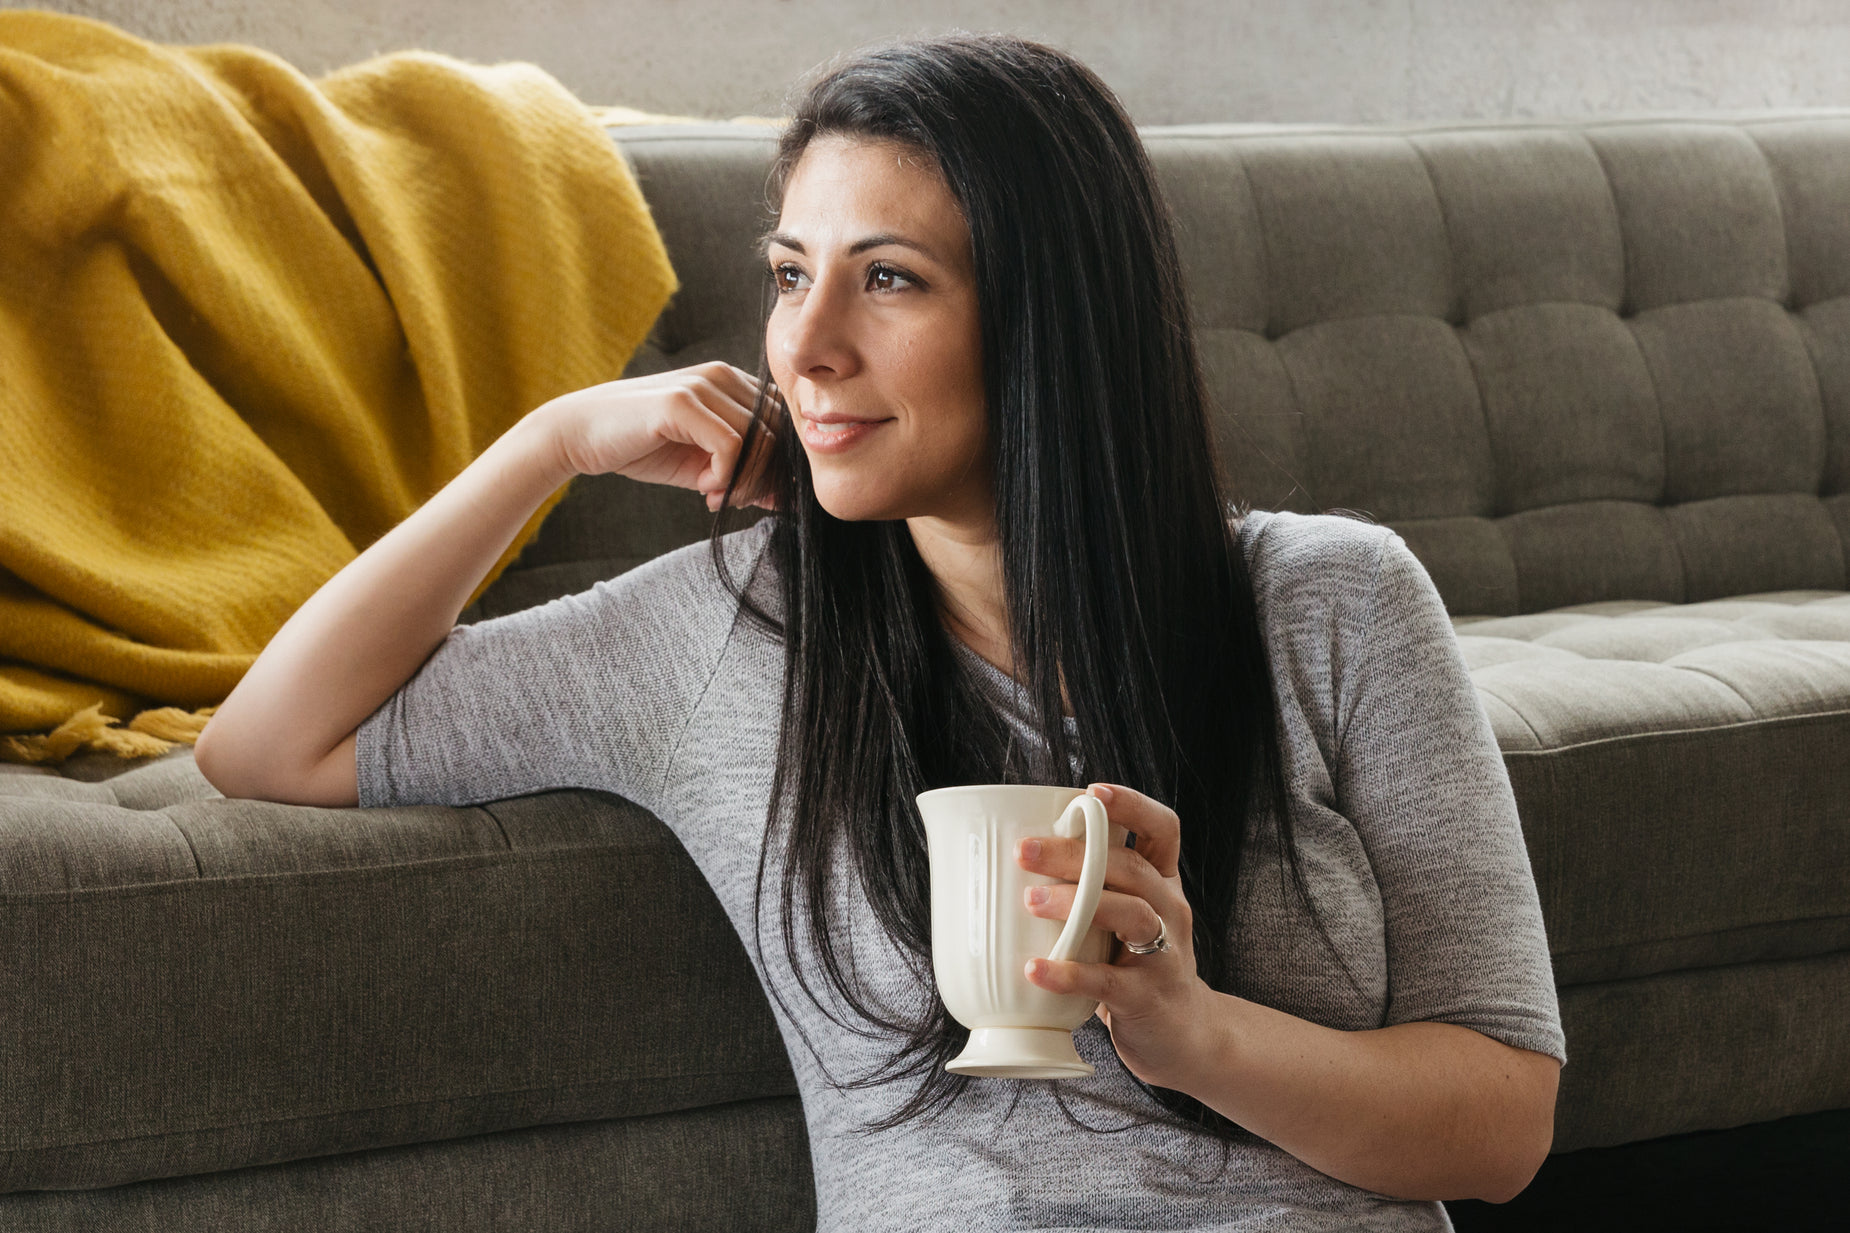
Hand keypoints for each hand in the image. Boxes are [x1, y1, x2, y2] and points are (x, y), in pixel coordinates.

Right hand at [540, 361, 776, 510]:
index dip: (774, 466)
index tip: (747, 494)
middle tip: (727, 499)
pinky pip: (732, 446)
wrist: (580, 435)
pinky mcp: (681, 402)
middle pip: (779, 434)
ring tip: (712, 496)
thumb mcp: (702, 465)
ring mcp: (702, 385)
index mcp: (732, 383)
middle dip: (761, 478)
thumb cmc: (642, 447)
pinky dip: (724, 477)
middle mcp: (722, 376)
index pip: (784, 424)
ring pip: (760, 442)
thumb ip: (743, 474)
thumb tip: (784, 499)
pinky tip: (701, 488)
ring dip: (743, 481)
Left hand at [1017, 782, 1216, 1089]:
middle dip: (1077, 853)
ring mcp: (1164, 953)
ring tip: (1030, 901)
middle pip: (1131, 867)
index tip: (1091, 793)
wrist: (1184, 1038)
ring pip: (1130, 913)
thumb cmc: (1134, 967)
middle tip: (1024, 851)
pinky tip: (1035, 970)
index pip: (1162, 829)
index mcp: (1162, 883)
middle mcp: (1169, 910)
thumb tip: (1004, 860)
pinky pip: (1107, 981)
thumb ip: (1086, 889)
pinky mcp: (1146, 997)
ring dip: (1076, 902)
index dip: (1132, 805)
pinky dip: (1069, 973)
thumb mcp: (1121, 919)